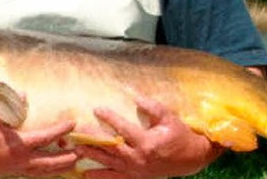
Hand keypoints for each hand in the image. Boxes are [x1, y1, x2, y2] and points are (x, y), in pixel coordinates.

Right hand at [0, 105, 78, 176]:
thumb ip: (10, 103)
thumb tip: (26, 95)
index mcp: (18, 144)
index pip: (46, 137)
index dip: (61, 130)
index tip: (73, 123)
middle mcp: (19, 159)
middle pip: (50, 162)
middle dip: (67, 158)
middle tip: (82, 153)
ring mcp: (14, 168)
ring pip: (42, 171)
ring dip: (58, 167)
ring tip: (73, 163)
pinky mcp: (9, 171)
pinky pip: (32, 173)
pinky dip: (45, 171)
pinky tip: (51, 168)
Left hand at [77, 96, 221, 178]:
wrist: (191, 158)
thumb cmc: (180, 134)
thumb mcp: (169, 117)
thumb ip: (151, 107)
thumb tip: (134, 95)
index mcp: (147, 143)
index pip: (123, 129)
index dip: (110, 118)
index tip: (96, 109)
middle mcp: (139, 159)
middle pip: (111, 148)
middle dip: (93, 140)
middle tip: (77, 132)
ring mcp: (136, 170)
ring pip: (109, 163)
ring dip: (92, 157)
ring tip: (76, 150)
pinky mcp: (136, 177)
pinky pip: (115, 178)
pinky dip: (100, 177)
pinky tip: (85, 175)